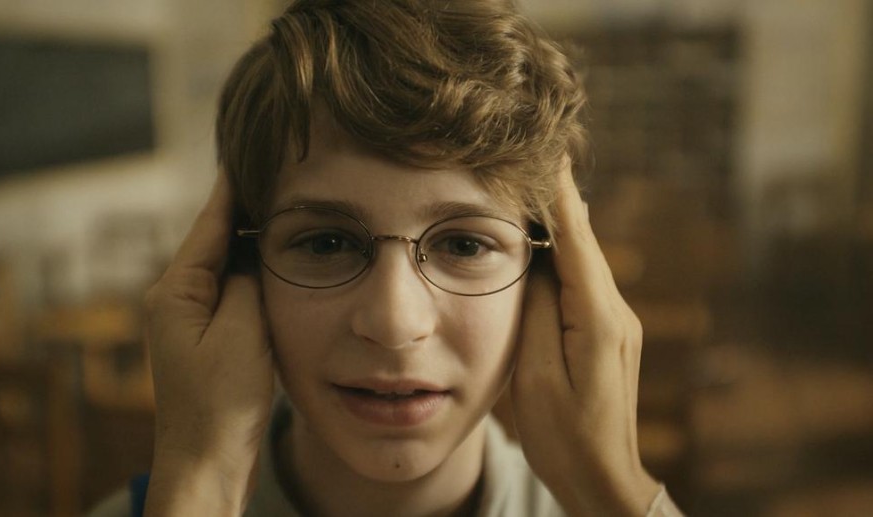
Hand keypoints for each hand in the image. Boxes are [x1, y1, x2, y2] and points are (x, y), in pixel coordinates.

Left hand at [143, 172, 273, 515]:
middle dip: (252, 210)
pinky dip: (260, 275)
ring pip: (231, 266)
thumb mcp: (241, 332)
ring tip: (292, 209)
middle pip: (220, 239)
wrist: (207, 462)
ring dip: (258, 243)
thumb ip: (248, 281)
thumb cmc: (221, 404)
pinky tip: (284, 264)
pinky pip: (238, 293)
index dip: (235, 185)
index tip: (254, 147)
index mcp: (177, 290)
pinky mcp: (212, 338)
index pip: (212, 222)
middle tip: (287, 175)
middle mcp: (179, 298)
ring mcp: (194, 318)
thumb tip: (254, 248)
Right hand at [512, 166, 659, 515]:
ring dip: (558, 224)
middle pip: (583, 241)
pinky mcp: (609, 334)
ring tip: (532, 185)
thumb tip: (537, 262)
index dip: (559, 192)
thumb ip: (537, 312)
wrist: (603, 477)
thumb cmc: (564, 435)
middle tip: (533, 154)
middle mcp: (616, 312)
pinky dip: (563, 254)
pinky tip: (544, 240)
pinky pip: (583, 282)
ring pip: (583, 260)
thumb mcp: (536, 376)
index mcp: (598, 318)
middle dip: (557, 198)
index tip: (547, 148)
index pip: (577, 238)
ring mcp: (617, 323)